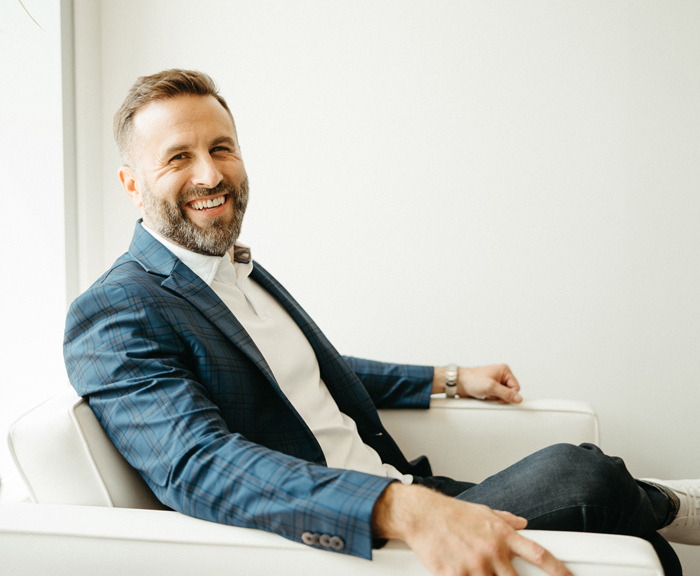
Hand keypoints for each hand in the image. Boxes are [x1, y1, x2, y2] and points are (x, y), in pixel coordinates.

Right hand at [373, 483, 571, 575]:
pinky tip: (467, 574)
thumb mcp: (483, 513)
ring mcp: (475, 567)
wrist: (422, 515)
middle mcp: (493, 552)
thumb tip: (521, 523)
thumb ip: (506, 521)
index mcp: (502, 535)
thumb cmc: (451, 514)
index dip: (559, 571)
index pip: (539, 555)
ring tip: (484, 573)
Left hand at [433, 364, 521, 402]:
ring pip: (502, 395)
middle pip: (509, 392)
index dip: (509, 395)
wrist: (458, 383)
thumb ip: (506, 394)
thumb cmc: (471, 379)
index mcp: (504, 370)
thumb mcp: (491, 387)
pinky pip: (496, 396)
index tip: (502, 398)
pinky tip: (484, 396)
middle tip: (491, 395)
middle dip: (501, 396)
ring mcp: (495, 381)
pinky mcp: (490, 387)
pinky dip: (491, 398)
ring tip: (486, 394)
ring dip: (495, 398)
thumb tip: (518, 398)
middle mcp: (500, 375)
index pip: (516, 387)